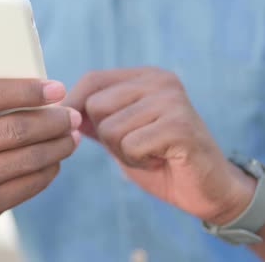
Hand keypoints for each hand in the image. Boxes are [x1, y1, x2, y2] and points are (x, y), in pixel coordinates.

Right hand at [0, 39, 81, 225]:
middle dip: (51, 120)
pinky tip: (57, 158)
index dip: (26, 90)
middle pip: (13, 130)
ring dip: (58, 145)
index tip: (55, 88)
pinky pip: (27, 186)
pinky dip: (49, 170)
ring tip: (71, 134)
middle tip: (71, 113)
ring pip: (26, 159)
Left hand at [63, 67, 255, 223]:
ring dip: (122, 151)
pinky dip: (137, 161)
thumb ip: (94, 118)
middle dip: (104, 136)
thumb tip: (58, 109)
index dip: (73, 103)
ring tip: (148, 152)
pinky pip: (130, 145)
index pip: (92, 79)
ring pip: (110, 128)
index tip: (72, 127)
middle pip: (95, 105)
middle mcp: (159, 81)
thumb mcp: (119, 133)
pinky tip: (159, 160)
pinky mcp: (179, 126)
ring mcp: (171, 101)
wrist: (206, 187)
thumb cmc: (159, 158)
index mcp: (144, 76)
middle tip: (133, 145)